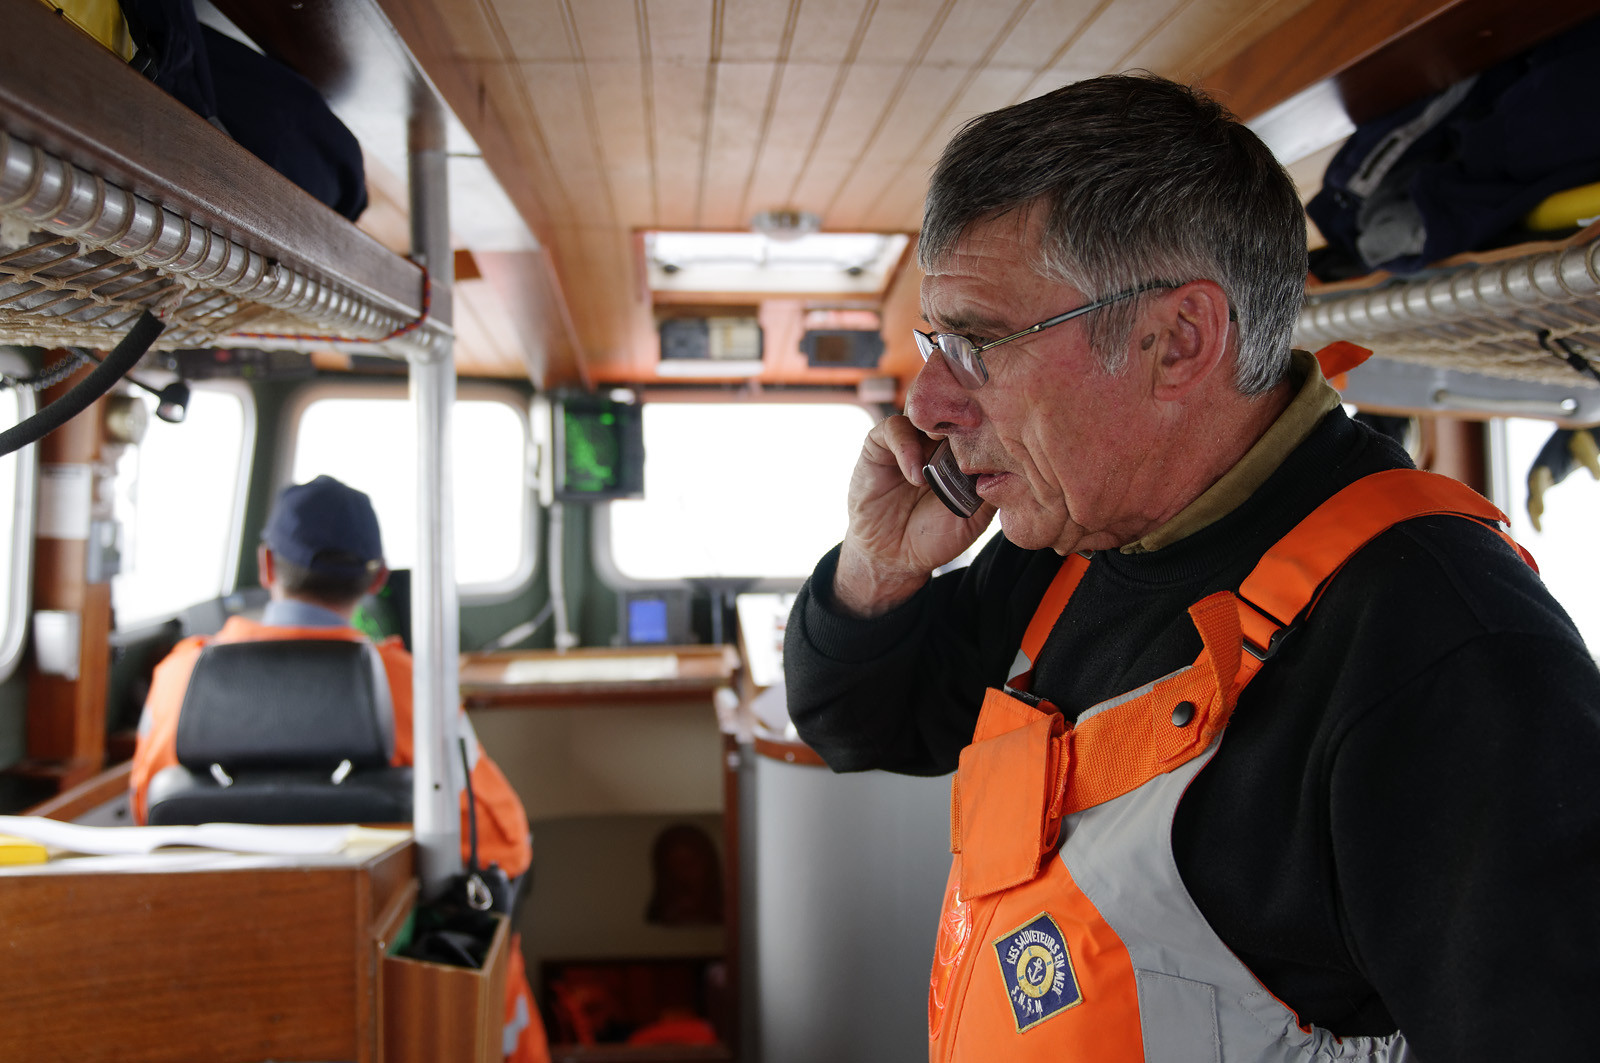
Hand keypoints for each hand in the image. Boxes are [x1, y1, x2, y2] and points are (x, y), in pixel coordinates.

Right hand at [834, 415, 994, 616]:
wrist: (896, 556)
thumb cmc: (937, 536)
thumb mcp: (976, 515)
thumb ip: (993, 487)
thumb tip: (1015, 463)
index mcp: (962, 450)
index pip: (978, 419)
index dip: (989, 419)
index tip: (1002, 430)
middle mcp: (936, 439)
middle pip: (951, 406)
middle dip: (964, 414)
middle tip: (975, 428)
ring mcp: (909, 439)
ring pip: (923, 409)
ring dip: (936, 425)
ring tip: (943, 451)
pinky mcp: (879, 445)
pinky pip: (894, 429)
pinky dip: (907, 448)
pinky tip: (917, 477)